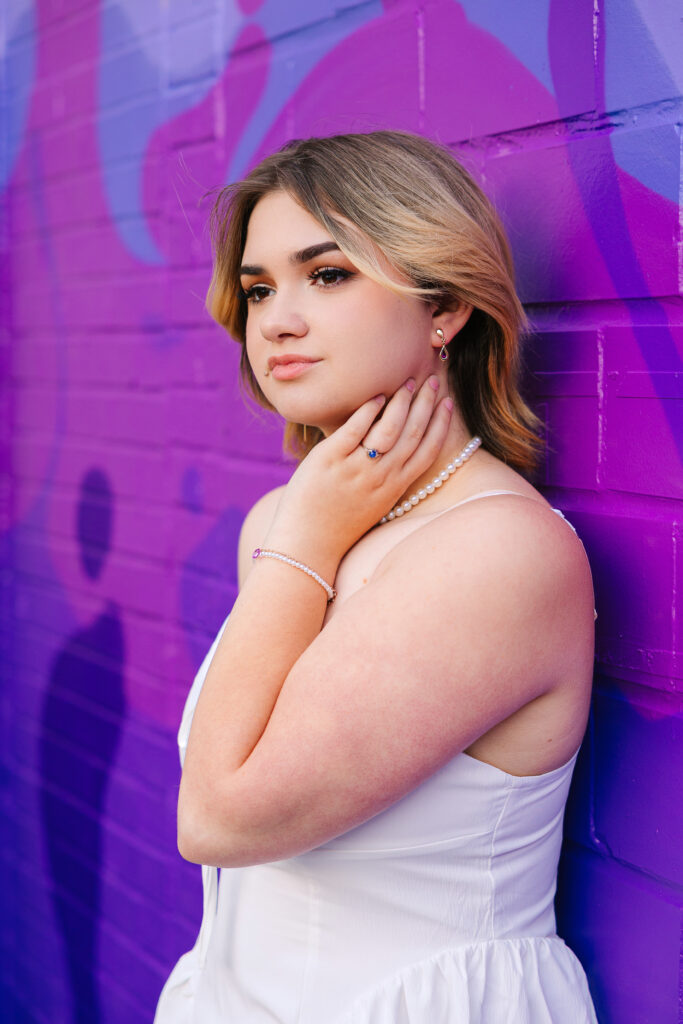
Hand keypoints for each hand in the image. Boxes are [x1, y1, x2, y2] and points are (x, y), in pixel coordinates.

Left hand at [263, 375, 453, 570]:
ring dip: (402, 402)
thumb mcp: (374, 505)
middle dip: (427, 404)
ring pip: (389, 428)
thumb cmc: (339, 525)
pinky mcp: (330, 460)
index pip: (428, 451)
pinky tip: (377, 395)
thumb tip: (395, 450)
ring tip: (407, 383)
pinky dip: (369, 409)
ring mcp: (356, 469)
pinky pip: (355, 428)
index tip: (448, 402)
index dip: (442, 424)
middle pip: (413, 433)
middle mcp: (381, 478)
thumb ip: (387, 480)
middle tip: (433, 380)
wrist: (308, 545)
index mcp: (395, 489)